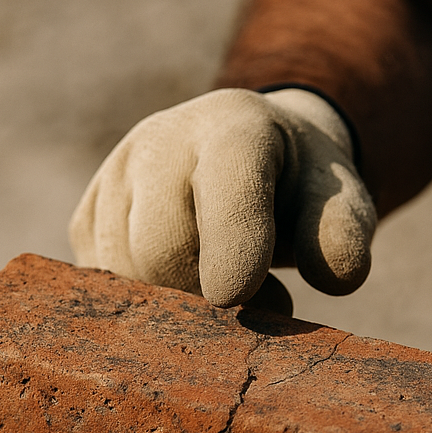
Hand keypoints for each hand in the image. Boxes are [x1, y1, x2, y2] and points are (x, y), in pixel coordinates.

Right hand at [68, 88, 375, 310]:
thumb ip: (343, 232)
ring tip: (224, 283)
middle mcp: (160, 142)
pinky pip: (100, 283)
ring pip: (122, 274)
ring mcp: (114, 177)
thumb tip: (336, 277)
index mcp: (235, 128)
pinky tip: (182, 283)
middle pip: (159, 249)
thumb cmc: (298, 189)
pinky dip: (143, 301)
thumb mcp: (339, 200)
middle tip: (260, 299)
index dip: (231, 245)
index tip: (234, 295)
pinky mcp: (88, 218)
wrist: (247, 156)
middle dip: (203, 293)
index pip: (226, 189)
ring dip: (175, 303)